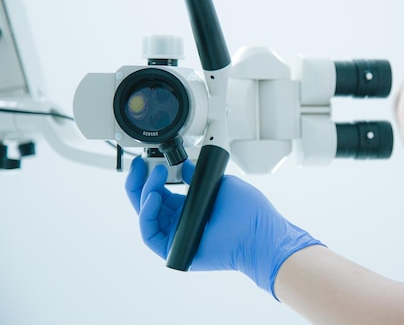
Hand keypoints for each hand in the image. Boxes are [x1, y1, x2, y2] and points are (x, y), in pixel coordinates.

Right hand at [125, 157, 321, 296]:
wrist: (258, 233)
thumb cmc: (249, 213)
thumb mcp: (221, 183)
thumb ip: (199, 174)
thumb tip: (184, 165)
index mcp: (192, 205)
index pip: (163, 190)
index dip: (154, 176)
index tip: (150, 160)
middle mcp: (182, 220)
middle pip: (149, 202)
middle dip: (140, 181)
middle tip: (139, 164)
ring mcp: (177, 234)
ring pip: (147, 215)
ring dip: (145, 192)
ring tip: (155, 174)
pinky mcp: (175, 248)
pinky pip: (150, 234)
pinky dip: (147, 214)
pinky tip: (153, 196)